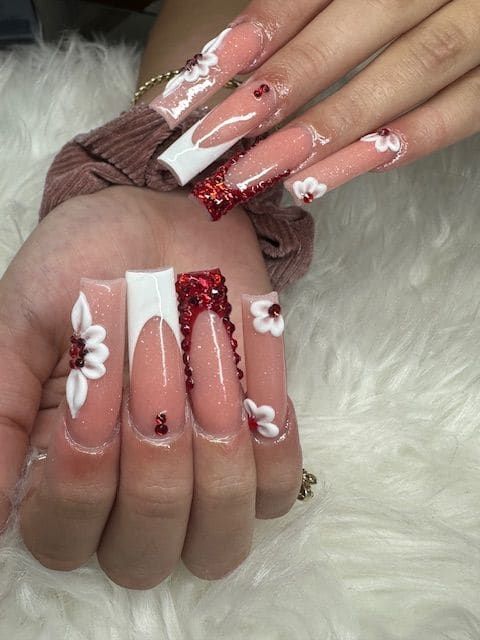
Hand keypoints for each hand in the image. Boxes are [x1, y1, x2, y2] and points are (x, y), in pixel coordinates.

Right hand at [0, 187, 301, 587]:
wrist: (166, 219)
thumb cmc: (89, 265)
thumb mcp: (23, 323)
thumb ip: (1, 414)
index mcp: (65, 468)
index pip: (65, 539)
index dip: (80, 483)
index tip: (92, 392)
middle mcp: (132, 490)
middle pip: (145, 555)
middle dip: (152, 463)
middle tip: (156, 363)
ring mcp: (203, 477)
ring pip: (218, 538)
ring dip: (213, 450)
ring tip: (204, 360)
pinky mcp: (261, 448)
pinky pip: (277, 490)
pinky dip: (268, 442)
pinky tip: (248, 385)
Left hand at [148, 0, 479, 214]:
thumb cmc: (411, 0)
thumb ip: (318, 7)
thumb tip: (242, 49)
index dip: (261, 30)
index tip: (202, 81)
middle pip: (359, 25)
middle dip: (284, 84)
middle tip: (217, 139)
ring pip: (414, 68)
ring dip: (337, 124)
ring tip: (270, 169)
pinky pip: (466, 108)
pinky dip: (414, 138)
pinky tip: (355, 167)